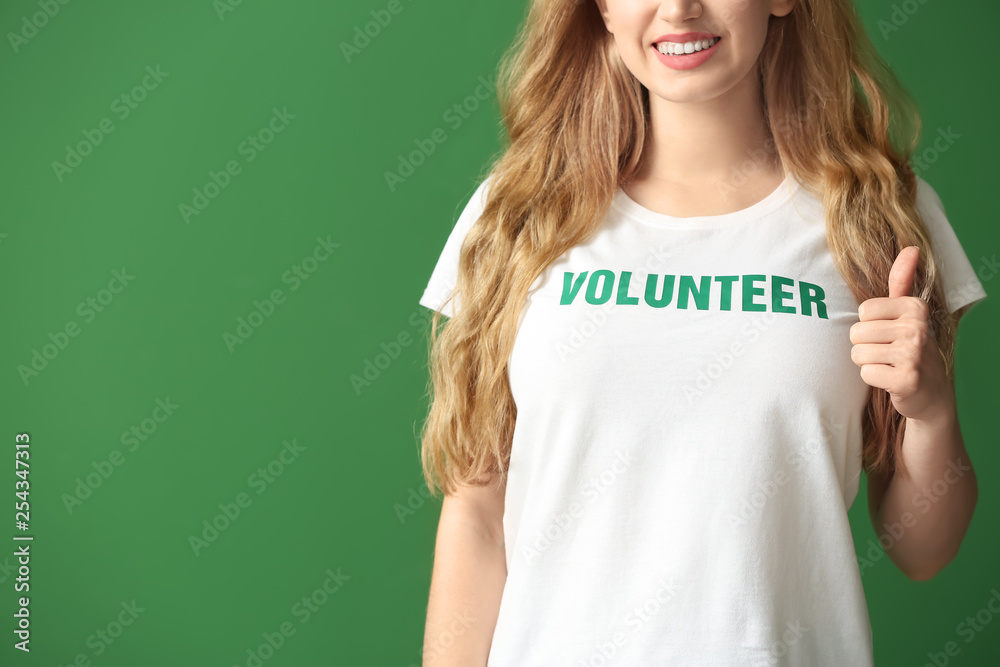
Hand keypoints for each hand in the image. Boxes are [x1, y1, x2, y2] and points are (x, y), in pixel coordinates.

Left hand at [849, 246, 952, 423]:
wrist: (930, 391)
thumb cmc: (910, 346)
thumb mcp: (908, 312)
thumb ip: (902, 281)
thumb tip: (911, 247)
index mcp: (915, 308)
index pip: (862, 312)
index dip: (869, 326)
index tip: (889, 334)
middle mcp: (917, 328)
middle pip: (856, 333)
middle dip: (866, 346)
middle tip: (888, 353)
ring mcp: (913, 355)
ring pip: (858, 354)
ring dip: (869, 363)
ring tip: (888, 365)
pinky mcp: (907, 380)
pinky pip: (865, 374)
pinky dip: (873, 379)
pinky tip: (891, 380)